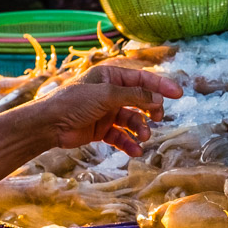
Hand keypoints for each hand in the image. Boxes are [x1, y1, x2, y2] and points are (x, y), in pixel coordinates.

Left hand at [32, 61, 183, 155]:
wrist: (49, 125)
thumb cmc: (74, 102)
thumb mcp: (108, 95)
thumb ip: (135, 96)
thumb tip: (159, 98)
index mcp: (110, 77)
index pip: (142, 78)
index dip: (161, 85)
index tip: (179, 94)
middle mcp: (110, 93)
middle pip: (140, 99)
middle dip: (151, 109)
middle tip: (158, 117)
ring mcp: (106, 111)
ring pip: (132, 119)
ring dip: (140, 128)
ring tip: (143, 136)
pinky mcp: (101, 129)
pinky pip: (121, 135)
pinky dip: (129, 143)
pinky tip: (135, 151)